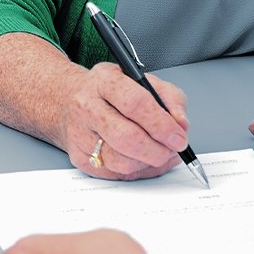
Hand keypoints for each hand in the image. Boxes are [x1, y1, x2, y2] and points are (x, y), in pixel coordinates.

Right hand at [60, 62, 189, 180]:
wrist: (72, 101)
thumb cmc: (112, 92)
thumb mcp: (144, 81)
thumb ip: (170, 99)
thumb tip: (181, 126)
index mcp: (105, 80)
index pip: (135, 103)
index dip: (161, 124)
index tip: (178, 136)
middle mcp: (87, 106)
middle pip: (126, 137)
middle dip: (157, 150)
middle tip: (172, 150)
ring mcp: (79, 133)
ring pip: (120, 161)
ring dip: (148, 163)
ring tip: (158, 154)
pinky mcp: (79, 157)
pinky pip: (114, 173)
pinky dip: (136, 170)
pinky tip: (143, 159)